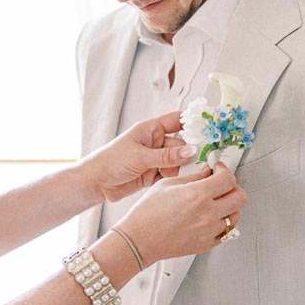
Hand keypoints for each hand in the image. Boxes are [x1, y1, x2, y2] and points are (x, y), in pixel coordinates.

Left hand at [80, 111, 195, 203]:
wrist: (95, 183)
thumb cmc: (110, 161)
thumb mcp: (141, 157)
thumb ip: (167, 156)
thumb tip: (191, 151)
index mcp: (150, 129)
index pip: (177, 120)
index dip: (193, 122)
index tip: (209, 126)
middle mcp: (154, 142)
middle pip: (181, 145)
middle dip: (186, 154)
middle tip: (192, 161)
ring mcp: (154, 159)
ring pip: (177, 162)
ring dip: (178, 169)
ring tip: (173, 175)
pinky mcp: (152, 174)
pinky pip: (170, 174)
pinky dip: (172, 179)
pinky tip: (169, 183)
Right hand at [119, 161, 246, 264]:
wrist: (139, 240)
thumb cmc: (146, 214)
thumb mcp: (167, 185)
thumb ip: (193, 177)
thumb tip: (207, 172)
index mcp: (197, 195)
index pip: (228, 179)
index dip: (225, 171)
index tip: (218, 170)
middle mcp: (207, 214)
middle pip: (240, 197)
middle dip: (233, 188)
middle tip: (222, 186)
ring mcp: (208, 231)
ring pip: (235, 216)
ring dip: (229, 207)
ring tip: (215, 204)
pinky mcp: (206, 244)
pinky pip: (225, 233)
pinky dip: (222, 224)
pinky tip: (210, 219)